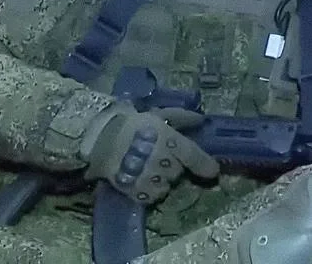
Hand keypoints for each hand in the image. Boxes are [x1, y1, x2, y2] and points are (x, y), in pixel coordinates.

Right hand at [81, 104, 218, 205]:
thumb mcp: (158, 115)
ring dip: (162, 180)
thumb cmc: (131, 123)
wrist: (98, 138)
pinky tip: (141, 180)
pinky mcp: (135, 191)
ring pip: (166, 186)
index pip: (195, 157)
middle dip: (174, 167)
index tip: (212, 171)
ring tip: (148, 169)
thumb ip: (181, 118)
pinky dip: (150, 191)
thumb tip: (202, 119)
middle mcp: (163, 162)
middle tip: (160, 158)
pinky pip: (151, 196)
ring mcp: (149, 178)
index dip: (205, 165)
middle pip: (178, 173)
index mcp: (171, 142)